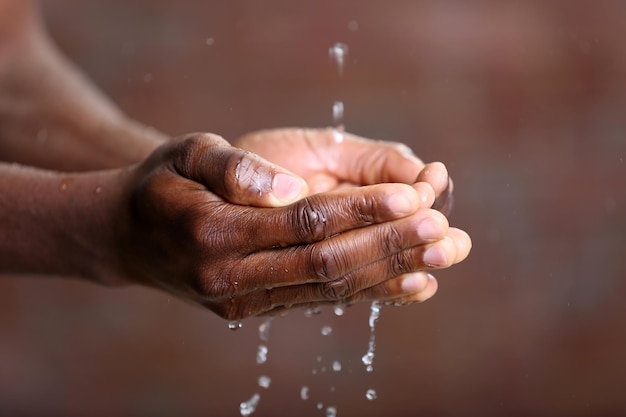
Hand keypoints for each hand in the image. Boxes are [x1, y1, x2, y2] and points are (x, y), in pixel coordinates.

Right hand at [102, 133, 469, 319]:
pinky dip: (369, 290)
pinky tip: (413, 281)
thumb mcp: (185, 154)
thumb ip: (233, 169)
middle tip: (449, 232)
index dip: (364, 210)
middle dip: (392, 247)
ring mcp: (244, 301)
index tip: (417, 196)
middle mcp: (230, 278)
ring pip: (331, 288)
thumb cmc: (162, 184)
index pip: (304, 223)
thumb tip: (286, 190)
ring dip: (392, 270)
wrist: (128, 237)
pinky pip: (321, 300)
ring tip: (447, 252)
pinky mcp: (256, 309)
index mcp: (211, 232)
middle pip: (327, 264)